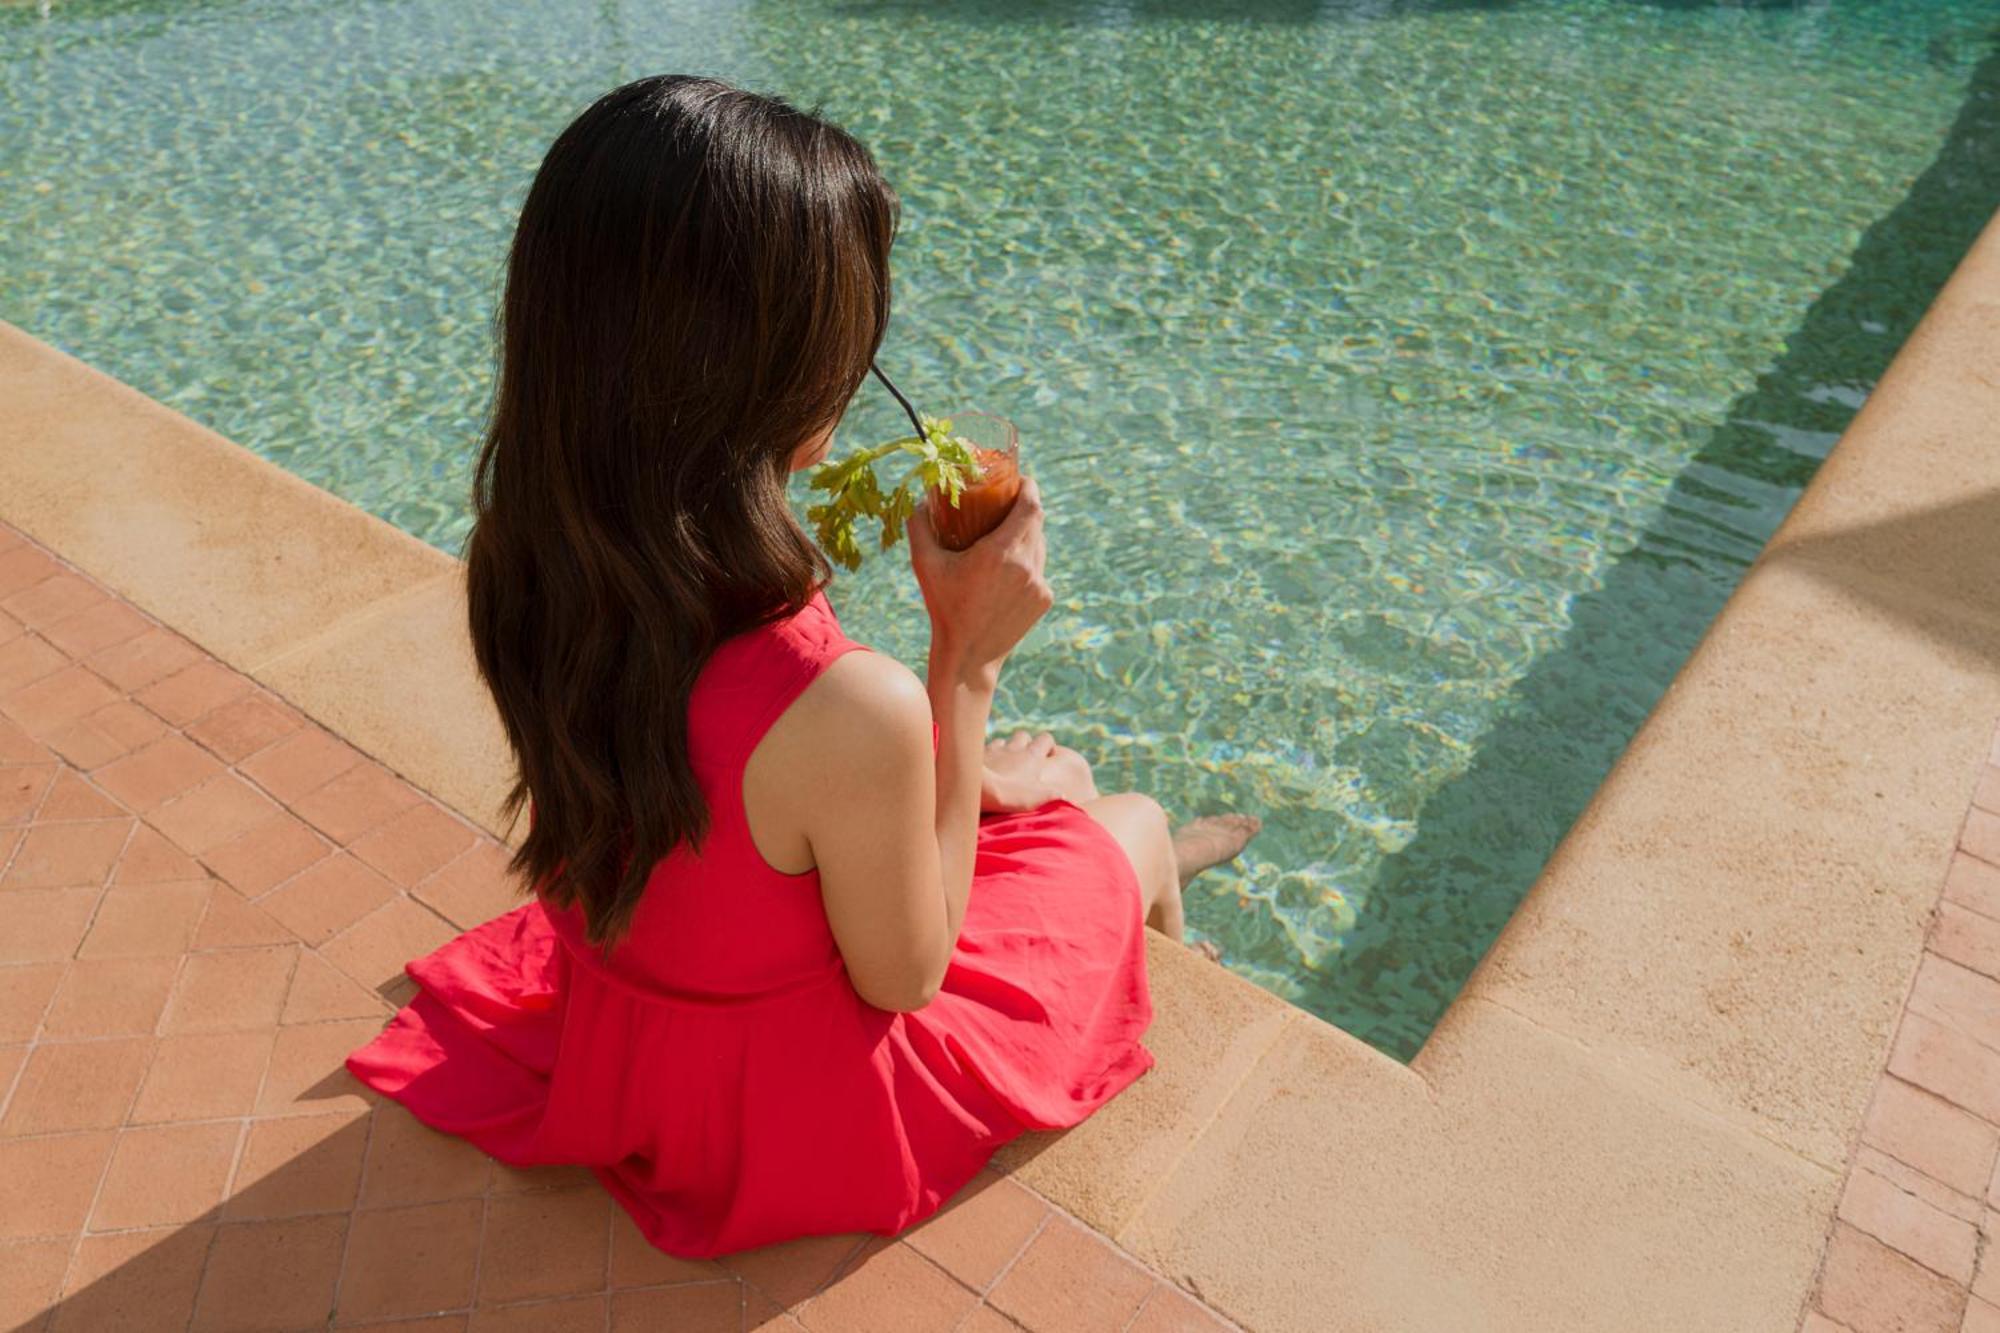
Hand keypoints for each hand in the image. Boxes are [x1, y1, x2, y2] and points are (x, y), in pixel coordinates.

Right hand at [909, 476, 1050, 689]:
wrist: (969, 657)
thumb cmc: (944, 609)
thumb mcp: (925, 565)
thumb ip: (920, 527)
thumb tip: (920, 500)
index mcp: (1001, 553)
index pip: (1031, 505)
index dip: (1029, 487)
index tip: (1018, 480)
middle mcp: (1027, 566)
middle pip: (1037, 521)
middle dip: (1024, 507)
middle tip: (1006, 502)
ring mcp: (1039, 584)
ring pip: (1040, 545)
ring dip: (1026, 534)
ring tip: (1005, 533)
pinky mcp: (1044, 599)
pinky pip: (1039, 568)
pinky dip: (1026, 561)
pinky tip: (1006, 568)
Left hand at [981, 730, 1098, 813]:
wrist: (978, 789)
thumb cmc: (1010, 795)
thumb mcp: (1037, 799)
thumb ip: (1052, 795)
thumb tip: (1064, 795)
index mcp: (1032, 755)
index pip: (1045, 738)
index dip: (1047, 745)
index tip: (1047, 757)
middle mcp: (1014, 747)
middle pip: (1023, 735)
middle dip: (1025, 743)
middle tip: (1024, 760)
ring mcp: (994, 749)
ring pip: (1002, 741)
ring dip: (1004, 749)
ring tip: (1004, 764)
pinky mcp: (977, 754)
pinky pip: (983, 749)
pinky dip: (986, 755)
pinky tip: (984, 767)